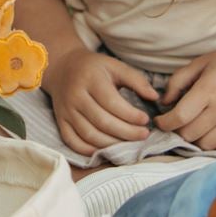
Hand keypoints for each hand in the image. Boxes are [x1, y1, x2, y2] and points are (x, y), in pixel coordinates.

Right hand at [42, 46, 157, 157]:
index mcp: (90, 79)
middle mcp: (75, 96)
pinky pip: (74, 142)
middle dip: (126, 133)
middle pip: (102, 122)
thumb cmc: (94, 68)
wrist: (63, 67)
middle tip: (143, 135)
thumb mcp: (115, 66)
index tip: (146, 120)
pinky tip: (107, 149)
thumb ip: (136, 80)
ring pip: (89, 135)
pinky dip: (90, 150)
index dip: (131, 115)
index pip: (112, 103)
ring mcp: (66, 111)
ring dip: (112, 144)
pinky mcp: (60, 121)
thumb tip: (155, 97)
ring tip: (129, 143)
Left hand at [154, 43, 215, 152]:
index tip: (160, 121)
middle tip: (174, 125)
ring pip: (206, 146)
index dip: (164, 123)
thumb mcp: (200, 63)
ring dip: (194, 141)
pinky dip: (214, 147)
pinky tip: (208, 136)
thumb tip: (164, 101)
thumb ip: (177, 81)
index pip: (179, 118)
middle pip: (189, 135)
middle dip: (176, 132)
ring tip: (191, 130)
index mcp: (207, 91)